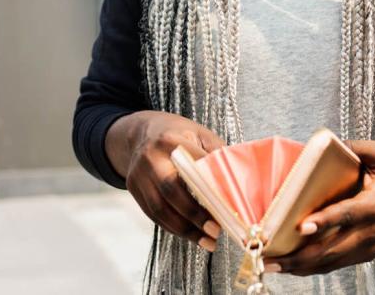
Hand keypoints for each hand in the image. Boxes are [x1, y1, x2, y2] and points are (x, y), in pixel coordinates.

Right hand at [106, 110, 226, 251]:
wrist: (142, 132)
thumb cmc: (178, 135)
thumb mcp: (200, 134)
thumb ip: (216, 154)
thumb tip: (241, 181)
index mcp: (171, 141)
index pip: (192, 168)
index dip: (209, 190)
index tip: (228, 209)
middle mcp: (151, 158)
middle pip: (171, 190)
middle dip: (194, 214)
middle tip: (216, 231)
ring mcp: (139, 175)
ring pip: (159, 209)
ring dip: (184, 229)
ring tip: (207, 241)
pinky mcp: (134, 188)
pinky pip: (153, 214)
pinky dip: (173, 228)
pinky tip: (191, 235)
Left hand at [269, 140, 374, 275]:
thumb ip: (357, 147)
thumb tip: (328, 142)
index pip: (347, 215)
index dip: (325, 221)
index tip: (302, 226)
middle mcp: (370, 231)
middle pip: (333, 248)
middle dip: (300, 255)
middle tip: (271, 257)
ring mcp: (367, 247)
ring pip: (331, 262)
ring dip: (301, 267)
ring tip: (272, 266)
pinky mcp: (365, 255)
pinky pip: (336, 265)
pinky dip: (313, 269)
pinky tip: (292, 268)